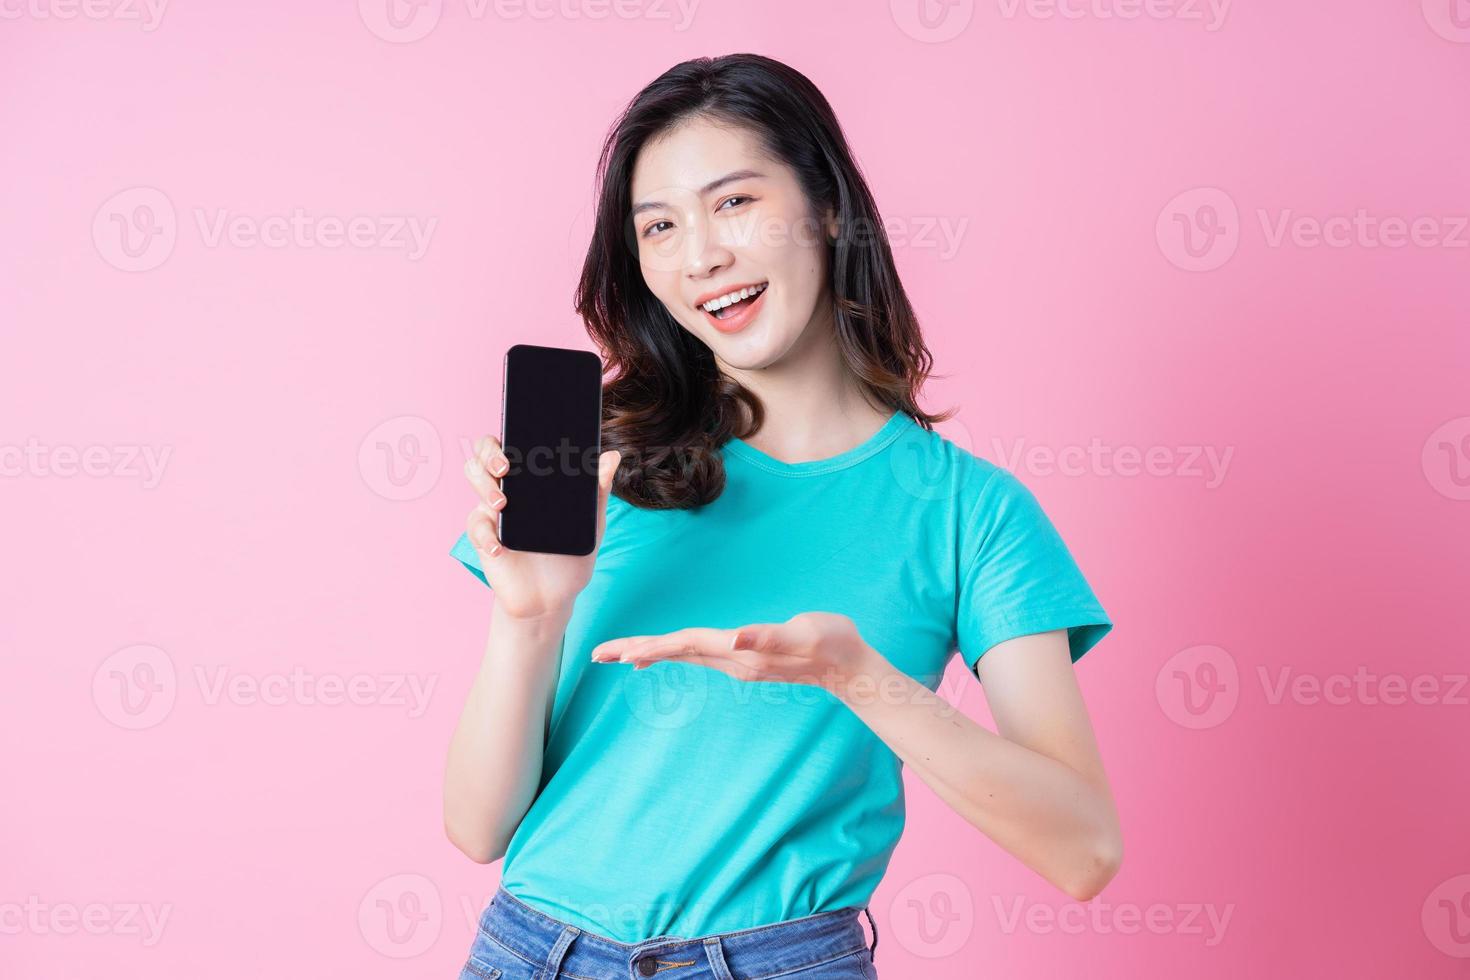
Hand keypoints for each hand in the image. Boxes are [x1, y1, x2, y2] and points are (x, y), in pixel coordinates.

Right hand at [463, 433, 621, 622]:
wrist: (554, 597)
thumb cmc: (570, 555)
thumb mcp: (591, 524)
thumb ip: (598, 492)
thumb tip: (612, 456)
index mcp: (533, 479)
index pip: (515, 443)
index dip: (511, 431)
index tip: (521, 435)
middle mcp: (509, 488)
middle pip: (484, 454)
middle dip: (489, 454)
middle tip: (505, 467)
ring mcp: (494, 511)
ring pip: (473, 478)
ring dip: (483, 486)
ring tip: (502, 504)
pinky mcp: (484, 538)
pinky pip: (476, 527)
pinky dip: (485, 535)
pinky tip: (499, 547)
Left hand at [588, 612, 875, 696]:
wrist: (851, 668)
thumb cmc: (832, 643)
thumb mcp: (805, 633)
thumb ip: (770, 636)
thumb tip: (736, 638)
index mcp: (740, 651)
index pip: (684, 645)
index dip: (650, 645)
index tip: (617, 652)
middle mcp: (732, 660)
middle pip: (674, 653)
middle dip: (635, 652)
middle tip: (596, 655)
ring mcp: (737, 663)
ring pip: (682, 656)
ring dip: (649, 654)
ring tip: (617, 656)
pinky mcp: (743, 660)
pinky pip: (696, 656)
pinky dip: (671, 653)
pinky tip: (659, 656)